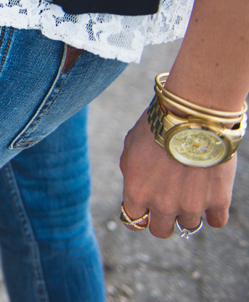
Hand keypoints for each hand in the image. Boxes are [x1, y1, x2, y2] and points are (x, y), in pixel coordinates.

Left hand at [119, 109, 236, 237]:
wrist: (193, 118)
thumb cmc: (158, 127)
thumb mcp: (131, 145)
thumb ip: (130, 171)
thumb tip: (135, 185)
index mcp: (137, 192)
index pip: (133, 220)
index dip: (140, 215)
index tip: (146, 209)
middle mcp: (162, 205)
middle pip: (161, 231)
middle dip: (163, 220)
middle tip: (170, 204)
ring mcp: (191, 206)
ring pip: (189, 226)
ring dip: (189, 212)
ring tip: (192, 192)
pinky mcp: (218, 202)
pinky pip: (217, 221)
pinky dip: (215, 212)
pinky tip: (212, 198)